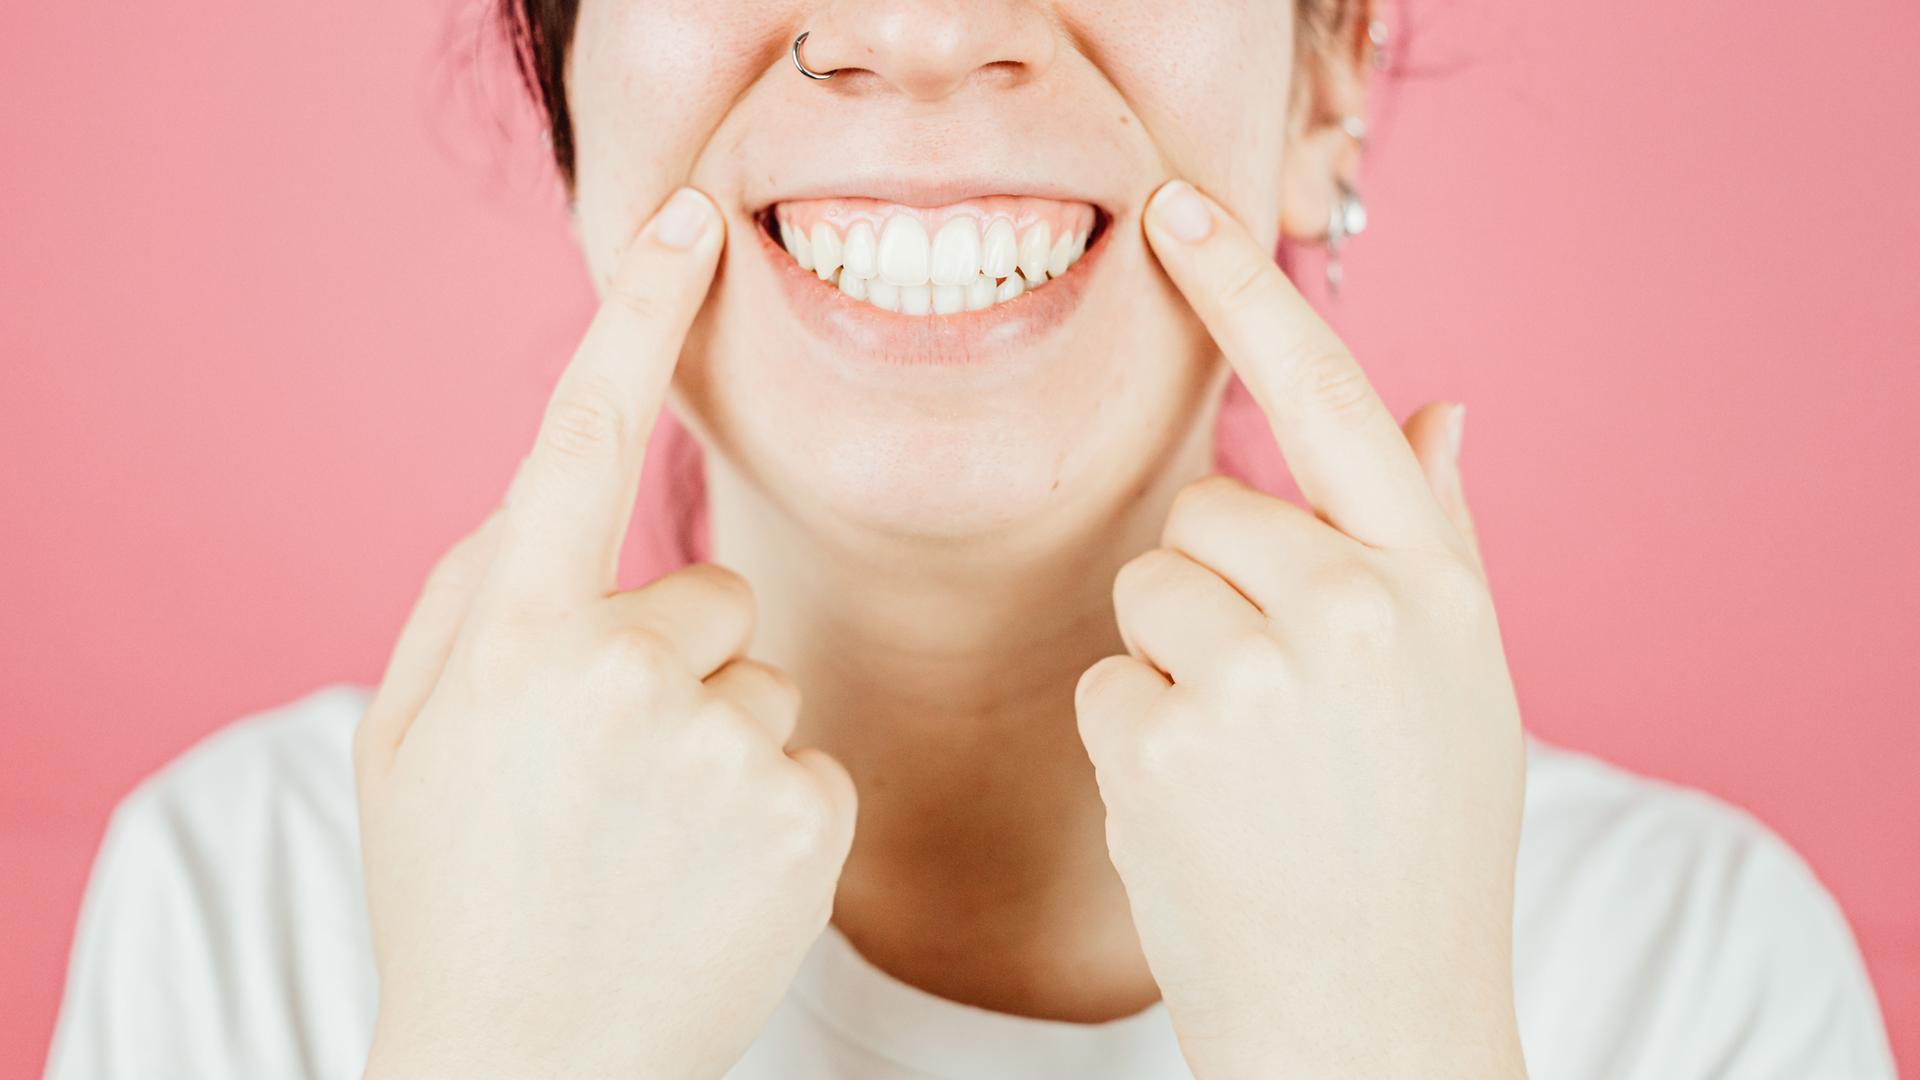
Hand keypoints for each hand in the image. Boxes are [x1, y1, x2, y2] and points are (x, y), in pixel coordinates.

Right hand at [352, 188, 857, 1079]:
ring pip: (765, 671)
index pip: (577, 443)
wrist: (530, 1073)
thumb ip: (468, 594)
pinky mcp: (808, 814)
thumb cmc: (460, 893)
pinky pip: (809, 749)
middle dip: (672, 659)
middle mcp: (624, 677)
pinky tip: (711, 872)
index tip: (684, 224)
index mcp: (514, 643)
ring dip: (723, 731)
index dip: (635, 318)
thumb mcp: (405, 738)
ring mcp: (726, 747)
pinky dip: (772, 798)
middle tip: (610, 775)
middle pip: (708, 594)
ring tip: (654, 836)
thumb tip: (546, 493)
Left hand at [1074, 180, 1526, 1078]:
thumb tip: (1441, 404)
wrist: (1374, 1025)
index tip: (1182, 213)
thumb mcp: (1467, 689)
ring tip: (1242, 763)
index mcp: (1436, 591)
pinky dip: (1133, 737)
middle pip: (1207, 511)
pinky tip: (1198, 810)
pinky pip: (1106, 679)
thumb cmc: (1418, 852)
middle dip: (1215, 585)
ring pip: (1146, 586)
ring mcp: (1256, 677)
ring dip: (1171, 660)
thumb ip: (1439, 542)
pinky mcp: (1163, 742)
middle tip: (1270, 702)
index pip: (1334, 403)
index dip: (1249, 297)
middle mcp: (1355, 613)